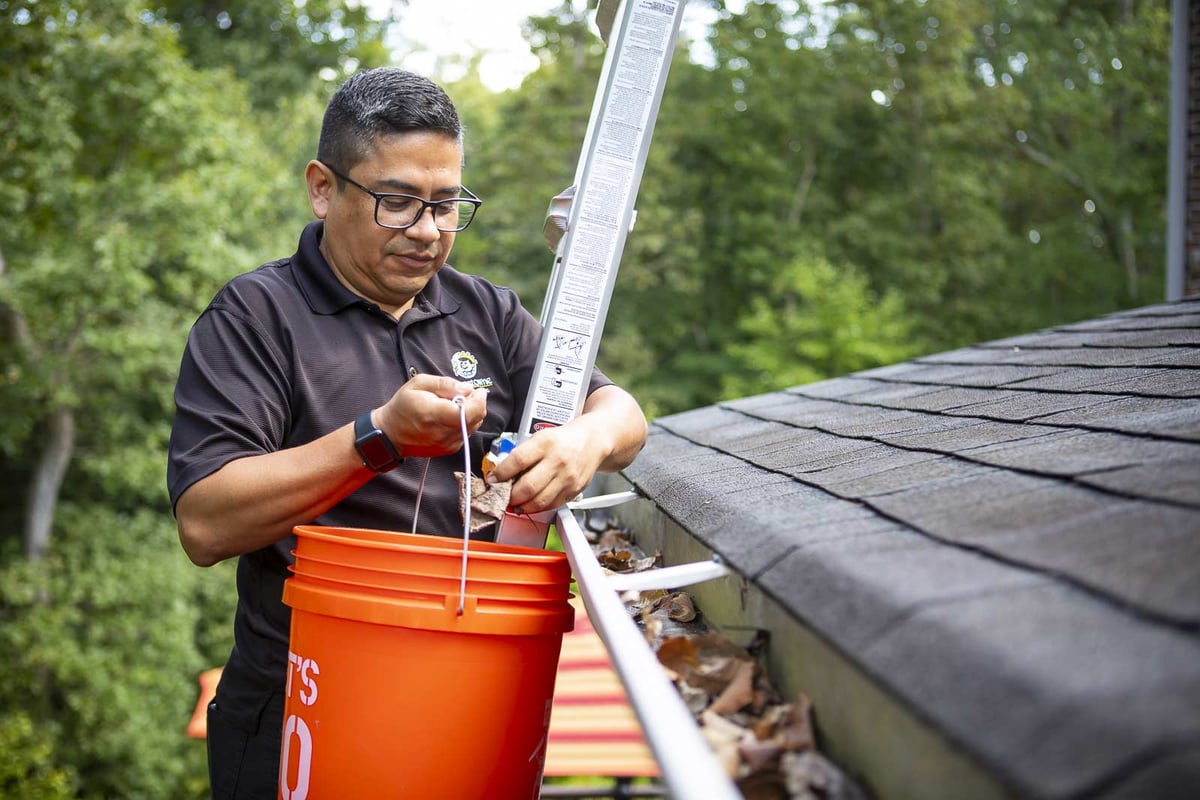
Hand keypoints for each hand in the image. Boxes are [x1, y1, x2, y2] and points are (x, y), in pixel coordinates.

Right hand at [374, 374, 486, 458]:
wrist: (391, 434)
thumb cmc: (403, 405)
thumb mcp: (418, 384)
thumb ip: (445, 384)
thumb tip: (468, 389)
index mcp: (433, 414)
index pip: (467, 412)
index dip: (478, 400)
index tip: (478, 390)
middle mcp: (442, 433)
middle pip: (475, 418)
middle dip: (476, 404)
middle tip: (464, 395)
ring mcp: (447, 444)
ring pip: (474, 425)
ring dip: (471, 413)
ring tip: (453, 406)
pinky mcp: (450, 449)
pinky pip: (467, 432)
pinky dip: (465, 422)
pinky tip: (450, 417)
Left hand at [487, 420, 605, 514]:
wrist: (592, 442)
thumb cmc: (562, 440)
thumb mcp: (540, 437)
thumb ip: (522, 455)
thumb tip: (501, 475)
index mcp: (546, 443)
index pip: (518, 461)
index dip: (501, 473)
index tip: (492, 479)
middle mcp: (558, 461)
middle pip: (528, 486)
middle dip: (510, 496)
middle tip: (503, 496)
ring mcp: (567, 478)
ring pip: (539, 501)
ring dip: (522, 506)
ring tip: (515, 503)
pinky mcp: (574, 491)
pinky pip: (551, 505)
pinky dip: (537, 508)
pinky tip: (530, 504)